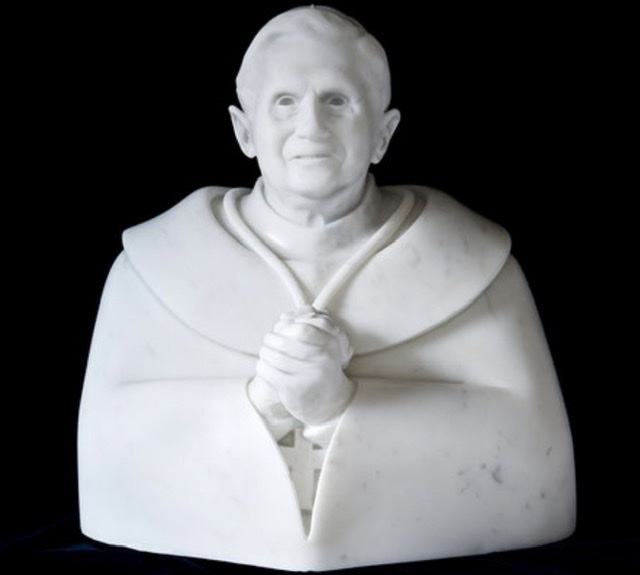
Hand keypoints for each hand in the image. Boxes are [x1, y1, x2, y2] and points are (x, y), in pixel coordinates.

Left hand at [254, 306, 353, 424]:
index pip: (303, 329)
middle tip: (268, 339)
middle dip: (271, 339)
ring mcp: (309, 377)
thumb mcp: (325, 340)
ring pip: (274, 358)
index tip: (282, 328)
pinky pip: (269, 373)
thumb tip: (285, 317)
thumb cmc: (321, 363)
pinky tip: (266, 366)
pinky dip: (263, 367)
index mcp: (331, 344)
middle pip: (284, 343)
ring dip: (265, 352)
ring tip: (265, 352)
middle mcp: (323, 361)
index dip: (287, 327)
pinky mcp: (295, 391)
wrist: (329, 399)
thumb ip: (309, 322)